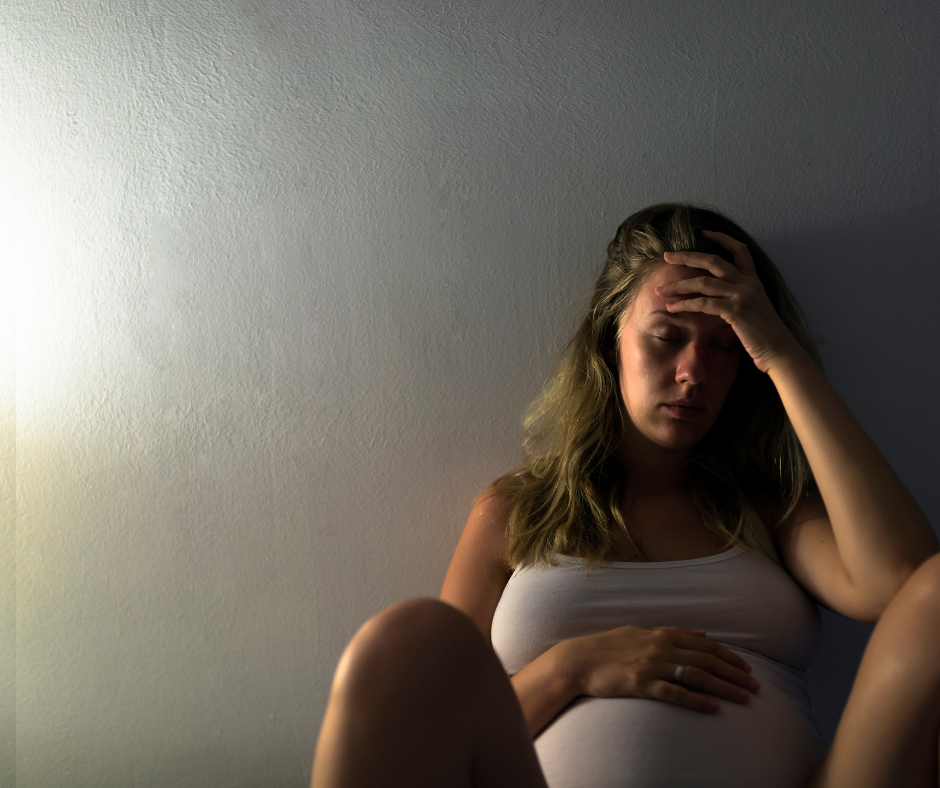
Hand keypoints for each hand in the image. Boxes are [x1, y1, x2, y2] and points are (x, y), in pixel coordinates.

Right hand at [559, 624, 760, 713]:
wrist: (580, 660)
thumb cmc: (610, 647)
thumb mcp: (642, 632)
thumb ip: (673, 633)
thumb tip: (702, 634)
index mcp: (663, 634)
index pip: (705, 644)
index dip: (729, 656)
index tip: (747, 668)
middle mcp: (661, 647)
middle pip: (707, 660)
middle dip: (735, 674)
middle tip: (756, 687)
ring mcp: (652, 665)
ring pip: (697, 676)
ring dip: (725, 687)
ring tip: (745, 699)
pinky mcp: (642, 684)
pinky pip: (675, 693)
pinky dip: (697, 700)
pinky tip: (714, 708)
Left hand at [655, 231, 802, 374]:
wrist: (780, 350)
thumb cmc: (764, 335)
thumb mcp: (752, 310)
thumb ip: (736, 299)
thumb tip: (714, 299)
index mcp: (754, 281)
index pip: (740, 251)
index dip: (723, 239)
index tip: (705, 231)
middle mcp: (748, 284)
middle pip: (714, 261)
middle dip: (687, 257)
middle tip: (667, 256)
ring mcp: (742, 295)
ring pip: (703, 283)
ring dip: (679, 286)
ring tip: (661, 291)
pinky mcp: (736, 310)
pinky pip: (704, 303)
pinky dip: (685, 305)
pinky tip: (672, 308)